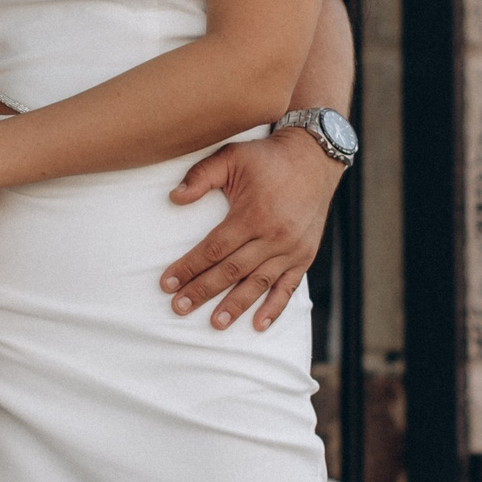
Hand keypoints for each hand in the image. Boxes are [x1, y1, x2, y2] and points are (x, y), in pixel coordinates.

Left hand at [161, 126, 342, 330]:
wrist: (315, 158)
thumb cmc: (268, 158)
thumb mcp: (232, 157)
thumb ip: (201, 176)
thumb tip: (173, 198)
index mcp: (253, 214)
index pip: (214, 248)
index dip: (189, 267)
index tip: (167, 283)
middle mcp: (274, 236)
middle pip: (232, 270)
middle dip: (203, 291)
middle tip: (179, 308)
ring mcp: (292, 249)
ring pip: (258, 283)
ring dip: (236, 306)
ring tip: (216, 323)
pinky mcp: (305, 256)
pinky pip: (288, 287)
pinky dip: (274, 308)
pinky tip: (258, 325)